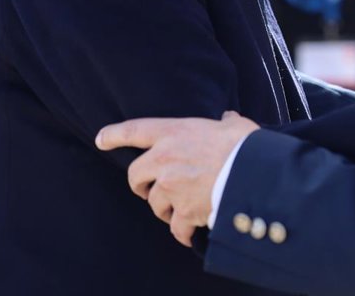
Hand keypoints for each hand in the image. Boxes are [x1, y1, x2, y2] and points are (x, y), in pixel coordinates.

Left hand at [95, 111, 259, 246]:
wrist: (253, 174)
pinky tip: (188, 234)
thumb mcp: (234, 125)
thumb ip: (226, 122)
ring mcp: (171, 187)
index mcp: (174, 132)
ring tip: (179, 210)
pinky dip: (181, 233)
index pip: (135, 130)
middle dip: (140, 185)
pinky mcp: (183, 212)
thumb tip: (227, 119)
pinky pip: (175, 228)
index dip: (114, 135)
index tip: (100, 139)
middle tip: (148, 190)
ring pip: (154, 203)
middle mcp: (164, 159)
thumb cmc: (244, 145)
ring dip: (165, 209)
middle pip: (135, 175)